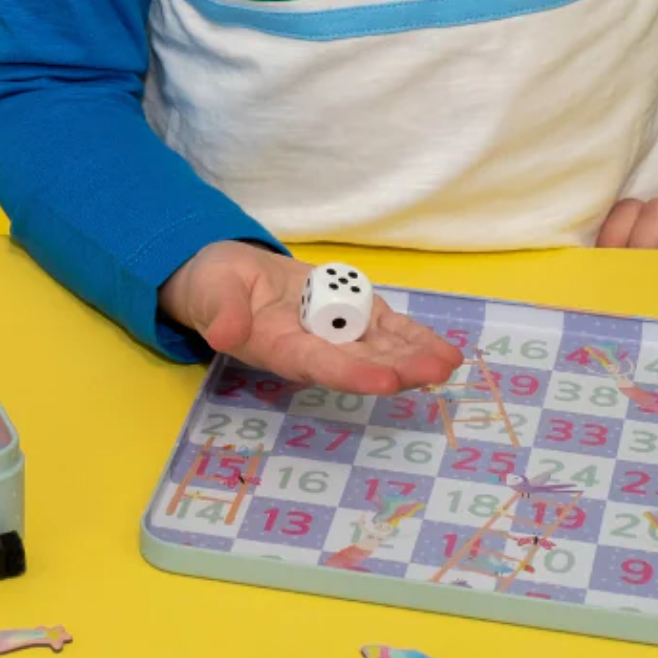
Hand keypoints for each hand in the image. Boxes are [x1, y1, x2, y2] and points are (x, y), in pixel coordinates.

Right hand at [157, 241, 462, 395]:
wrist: (225, 278)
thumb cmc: (213, 288)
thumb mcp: (209, 293)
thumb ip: (220, 312)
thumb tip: (223, 334)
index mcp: (278, 347)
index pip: (317, 364)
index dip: (350, 372)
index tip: (383, 379)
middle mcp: (313, 348)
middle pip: (359, 362)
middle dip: (398, 368)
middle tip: (434, 372)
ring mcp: (333, 332)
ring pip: (379, 347)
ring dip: (413, 356)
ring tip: (448, 362)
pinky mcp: (347, 312)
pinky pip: (384, 328)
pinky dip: (413, 338)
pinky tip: (443, 350)